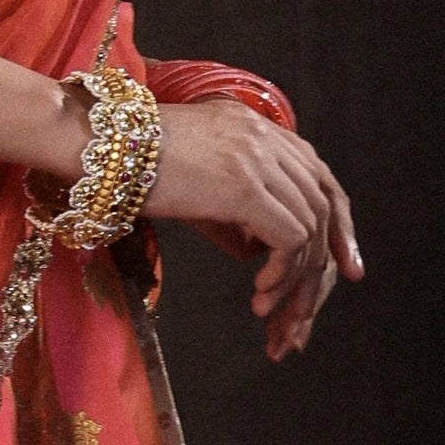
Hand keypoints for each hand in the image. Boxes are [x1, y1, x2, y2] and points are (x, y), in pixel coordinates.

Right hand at [142, 96, 362, 361]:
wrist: (100, 145)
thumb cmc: (131, 166)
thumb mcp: (195, 182)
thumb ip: (233, 208)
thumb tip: (256, 251)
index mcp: (259, 129)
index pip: (320, 176)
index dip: (338, 225)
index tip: (343, 267)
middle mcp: (267, 138)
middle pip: (323, 206)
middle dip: (322, 265)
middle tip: (308, 312)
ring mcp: (259, 159)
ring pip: (309, 228)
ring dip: (295, 280)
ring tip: (270, 314)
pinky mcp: (245, 186)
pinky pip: (289, 239)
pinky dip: (281, 274)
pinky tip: (259, 295)